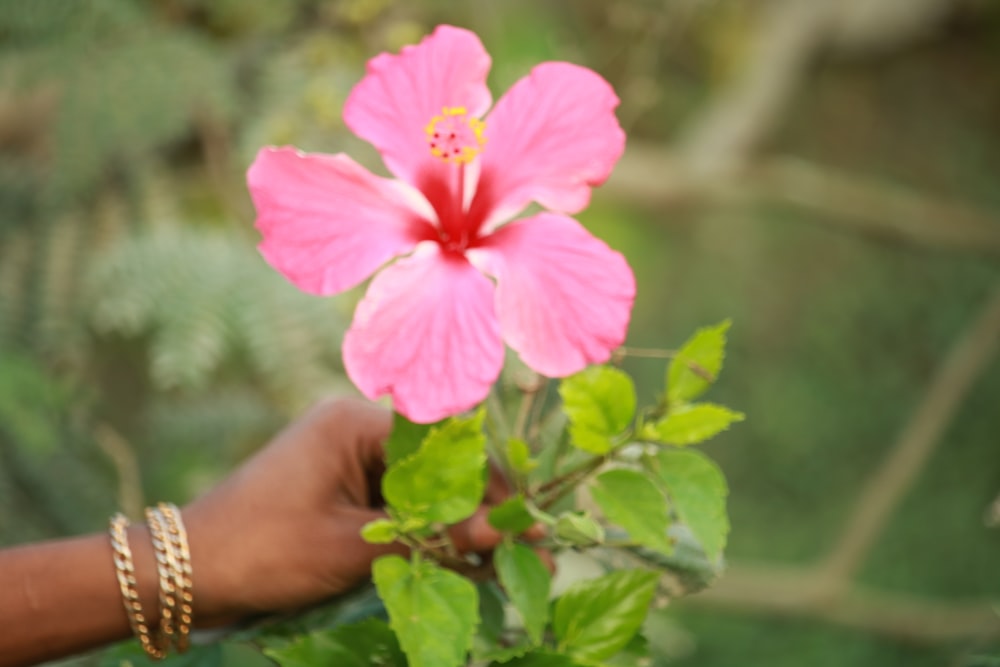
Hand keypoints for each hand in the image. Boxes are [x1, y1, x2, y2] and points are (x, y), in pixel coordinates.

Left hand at [183, 398, 513, 620]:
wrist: (185, 573)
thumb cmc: (264, 550)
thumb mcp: (353, 547)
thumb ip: (432, 536)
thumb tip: (507, 531)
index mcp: (354, 423)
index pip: (444, 446)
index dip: (491, 485)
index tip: (526, 523)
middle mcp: (352, 431)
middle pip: (436, 467)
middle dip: (480, 510)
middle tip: (528, 549)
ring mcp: (344, 461)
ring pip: (419, 490)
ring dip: (455, 527)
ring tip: (505, 564)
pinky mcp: (338, 490)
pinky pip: (394, 507)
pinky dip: (423, 534)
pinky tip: (460, 563)